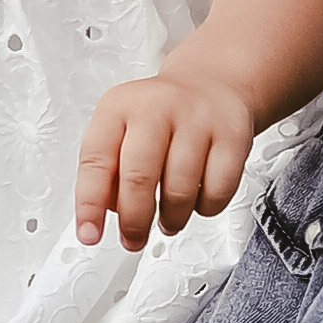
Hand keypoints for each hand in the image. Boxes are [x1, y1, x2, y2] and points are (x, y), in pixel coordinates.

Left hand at [76, 68, 257, 252]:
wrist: (212, 83)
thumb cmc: (160, 115)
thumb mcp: (121, 128)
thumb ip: (107, 170)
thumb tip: (105, 213)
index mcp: (119, 107)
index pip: (96, 160)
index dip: (89, 204)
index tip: (89, 234)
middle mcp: (157, 108)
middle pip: (139, 177)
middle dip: (134, 221)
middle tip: (133, 239)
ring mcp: (197, 120)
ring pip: (180, 189)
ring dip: (171, 219)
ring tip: (168, 220)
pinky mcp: (233, 136)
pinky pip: (217, 191)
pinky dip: (205, 208)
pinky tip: (197, 200)